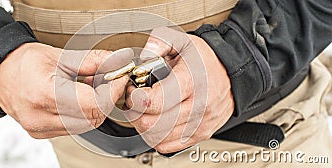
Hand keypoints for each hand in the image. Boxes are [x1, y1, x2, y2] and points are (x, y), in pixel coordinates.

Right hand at [0, 42, 131, 138]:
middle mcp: (40, 116)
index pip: (94, 104)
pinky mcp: (42, 134)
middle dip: (106, 99)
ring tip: (87, 87)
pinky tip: (77, 98)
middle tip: (106, 80)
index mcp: (44, 93)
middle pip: (93, 117)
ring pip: (86, 125)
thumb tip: (120, 59)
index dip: (112, 92)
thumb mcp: (61, 55)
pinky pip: (74, 128)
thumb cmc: (25, 62)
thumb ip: (94, 60)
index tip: (117, 78)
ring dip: (95, 107)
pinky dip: (83, 113)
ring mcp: (40, 128)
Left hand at [125, 27, 233, 152]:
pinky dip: (154, 137)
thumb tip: (144, 56)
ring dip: (142, 126)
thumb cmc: (206, 59)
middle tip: (134, 102)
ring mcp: (200, 124)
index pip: (154, 102)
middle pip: (152, 125)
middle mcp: (197, 106)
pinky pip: (167, 146)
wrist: (234, 73)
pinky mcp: (200, 135)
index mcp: (191, 82)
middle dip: (135, 114)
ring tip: (144, 111)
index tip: (133, 91)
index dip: (135, 98)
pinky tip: (155, 122)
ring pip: (157, 139)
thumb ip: (159, 41)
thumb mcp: (181, 39)